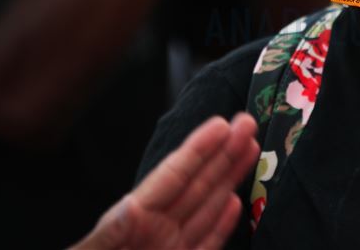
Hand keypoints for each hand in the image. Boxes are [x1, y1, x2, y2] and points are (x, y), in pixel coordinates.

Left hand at [70, 114, 259, 249]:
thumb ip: (110, 236)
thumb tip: (134, 208)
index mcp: (132, 223)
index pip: (170, 178)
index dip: (196, 151)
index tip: (220, 123)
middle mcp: (153, 233)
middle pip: (193, 186)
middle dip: (220, 154)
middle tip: (246, 122)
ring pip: (204, 209)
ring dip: (227, 180)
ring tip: (249, 149)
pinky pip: (202, 246)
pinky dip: (220, 226)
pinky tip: (234, 203)